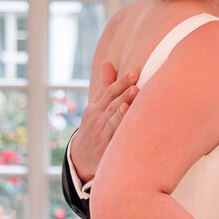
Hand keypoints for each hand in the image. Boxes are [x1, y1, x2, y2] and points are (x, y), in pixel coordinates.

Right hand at [70, 62, 138, 183]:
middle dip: (124, 93)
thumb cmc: (94, 125)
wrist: (81, 156)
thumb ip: (105, 85)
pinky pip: (113, 139)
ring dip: (122, 111)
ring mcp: (101, 133)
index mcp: (96, 107)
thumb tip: (107, 62)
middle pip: (112, 103)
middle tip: (136, 84)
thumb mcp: (95, 105)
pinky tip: (127, 126)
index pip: (109, 91)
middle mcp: (98, 118)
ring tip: (131, 102)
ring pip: (112, 120)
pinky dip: (119, 132)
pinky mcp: (105, 148)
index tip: (134, 72)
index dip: (122, 82)